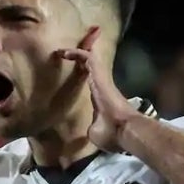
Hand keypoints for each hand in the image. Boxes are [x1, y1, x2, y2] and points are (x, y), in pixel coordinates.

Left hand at [56, 27, 138, 151]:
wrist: (122, 129)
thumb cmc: (111, 132)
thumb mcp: (96, 132)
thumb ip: (91, 127)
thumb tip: (91, 130)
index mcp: (99, 96)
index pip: (90, 80)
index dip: (83, 72)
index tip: (73, 71)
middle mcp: (101, 84)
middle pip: (90, 64)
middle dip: (80, 55)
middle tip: (66, 52)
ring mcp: (101, 78)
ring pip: (88, 58)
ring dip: (76, 52)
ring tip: (61, 50)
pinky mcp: (99, 74)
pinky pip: (86, 58)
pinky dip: (76, 53)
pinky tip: (64, 52)